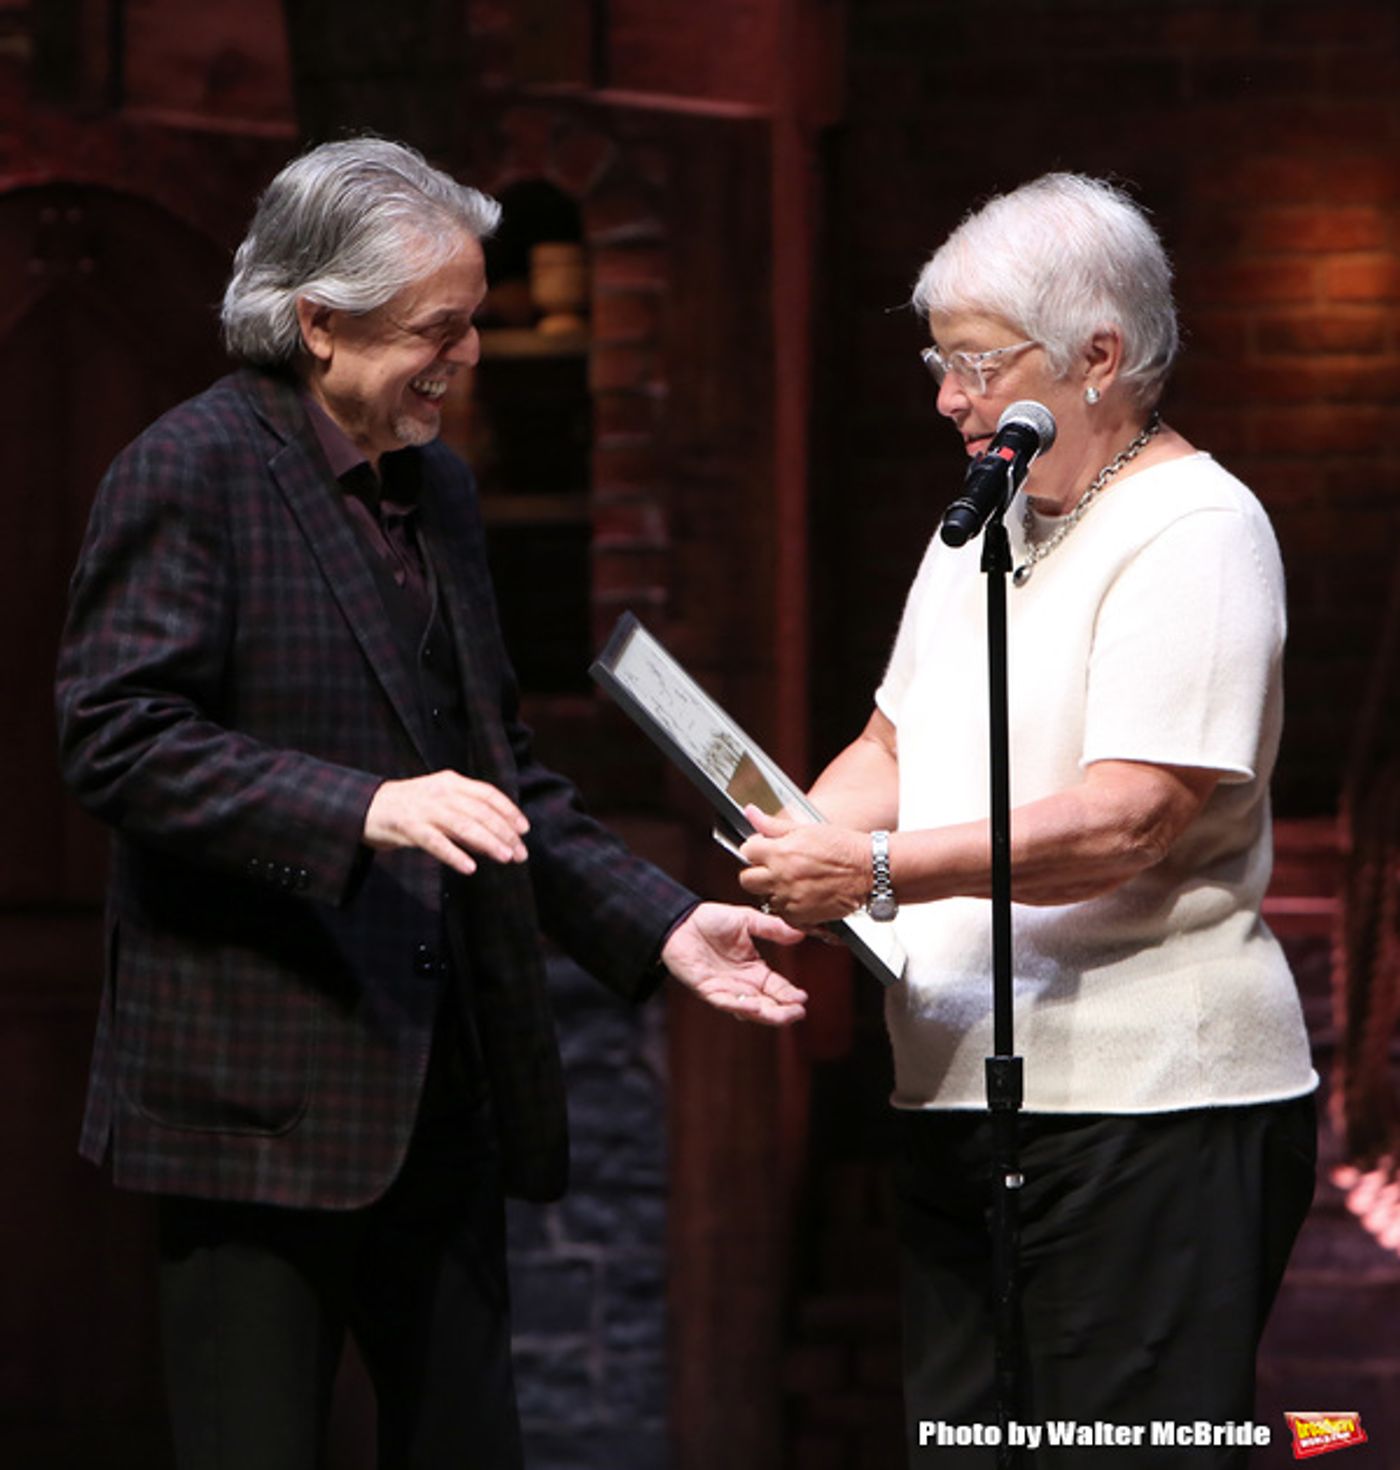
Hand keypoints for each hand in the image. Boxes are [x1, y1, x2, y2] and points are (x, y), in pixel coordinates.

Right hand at [364, 770, 529, 875]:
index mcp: (451, 782)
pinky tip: (470, 868)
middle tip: (521, 853)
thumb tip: (497, 835)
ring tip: (506, 858)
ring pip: (463, 826)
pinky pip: (435, 842)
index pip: (487, 794)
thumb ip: (466, 813)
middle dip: (504, 833)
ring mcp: (424, 808)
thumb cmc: (409, 806)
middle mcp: (440, 792)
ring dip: (488, 843)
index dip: (509, 811)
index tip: (524, 830)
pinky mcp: (407, 826)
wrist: (364, 806)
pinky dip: (454, 855)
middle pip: (480, 812)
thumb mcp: (440, 801)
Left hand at [661, 902, 807, 1025]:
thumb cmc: (712, 919)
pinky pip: (724, 1002)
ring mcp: (725, 989)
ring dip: (765, 1014)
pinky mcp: (707, 989)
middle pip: (767, 1004)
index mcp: (754, 969)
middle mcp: (742, 983)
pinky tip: (754, 1009)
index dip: (790, 994)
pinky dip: (738, 1007)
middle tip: (797, 1013)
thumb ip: (772, 928)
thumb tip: (800, 933)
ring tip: (781, 1016)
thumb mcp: (747, 920)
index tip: (803, 999)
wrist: (682, 919)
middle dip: (783, 1011)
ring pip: (749, 1009)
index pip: (777, 987)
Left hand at [737, 805, 870, 926]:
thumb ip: (773, 824)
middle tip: (773, 868)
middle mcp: (781, 877)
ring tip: (794, 881)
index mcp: (780, 852)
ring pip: (764, 898)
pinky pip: (782, 915)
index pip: (746, 851)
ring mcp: (790, 899)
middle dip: (756, 873)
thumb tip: (751, 812)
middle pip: (746, 880)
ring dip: (774, 891)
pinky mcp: (801, 917)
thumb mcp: (806, 829)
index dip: (756, 849)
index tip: (765, 850)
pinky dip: (789, 907)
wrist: (870, 870)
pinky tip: (802, 895)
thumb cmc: (843, 848)